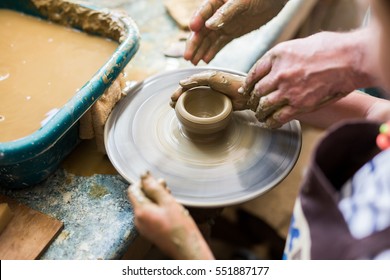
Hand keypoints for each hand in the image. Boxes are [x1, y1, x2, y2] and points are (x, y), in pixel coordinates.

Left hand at [127, 172, 213, 259]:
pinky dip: (157, 209)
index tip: (156, 182)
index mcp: (141, 211)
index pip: (133, 190)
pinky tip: (169, 210)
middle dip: (151, 191)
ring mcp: (143, 227)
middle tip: (166, 189)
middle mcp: (138, 220)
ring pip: (145, 206)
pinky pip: (149, 216)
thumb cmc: (180, 227)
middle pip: (139, 198)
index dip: (143, 183)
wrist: (186, 249)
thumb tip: (143, 175)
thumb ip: (154, 187)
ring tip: (170, 199)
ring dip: (156, 200)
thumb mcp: (168, 202)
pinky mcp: (149, 232)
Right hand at [171, 70, 250, 110]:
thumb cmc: (231, 83)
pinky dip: (194, 111)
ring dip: (184, 105)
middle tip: (171, 105)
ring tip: (175, 110)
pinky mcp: (216, 105)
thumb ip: (197, 79)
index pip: (188, 84)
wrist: (246, 94)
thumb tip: (181, 83)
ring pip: (194, 101)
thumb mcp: (213, 78)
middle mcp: (207, 87)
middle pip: (189, 93)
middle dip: (179, 98)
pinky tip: (189, 116)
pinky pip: (203, 108)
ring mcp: (211, 97)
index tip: (172, 98)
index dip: (179, 91)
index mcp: (205, 79)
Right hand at [185, 0, 286, 64]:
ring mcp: (223, 24)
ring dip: (200, 50)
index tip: (192, 30)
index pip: (203, 12)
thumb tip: (209, 25)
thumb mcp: (242, 2)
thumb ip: (225, 13)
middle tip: (187, 56)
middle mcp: (217, 14)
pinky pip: (219, 44)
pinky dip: (212, 52)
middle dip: (194, 43)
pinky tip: (205, 60)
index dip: (197, 21)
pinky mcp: (231, 33)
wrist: (275, 0)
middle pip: (202, 30)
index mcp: (217, 1)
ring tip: (193, 62)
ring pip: (208, 39)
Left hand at [242, 30, 376, 127]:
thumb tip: (272, 68)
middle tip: (252, 104)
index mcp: (277, 55)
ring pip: (264, 106)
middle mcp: (279, 73)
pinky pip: (278, 118)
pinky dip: (271, 122)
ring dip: (259, 112)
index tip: (246, 90)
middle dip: (253, 100)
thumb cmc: (329, 48)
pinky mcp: (299, 105)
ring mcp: (288, 90)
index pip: (254, 73)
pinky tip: (269, 123)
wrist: (349, 60)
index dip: (248, 84)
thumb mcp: (299, 45)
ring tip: (259, 115)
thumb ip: (283, 57)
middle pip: (257, 91)